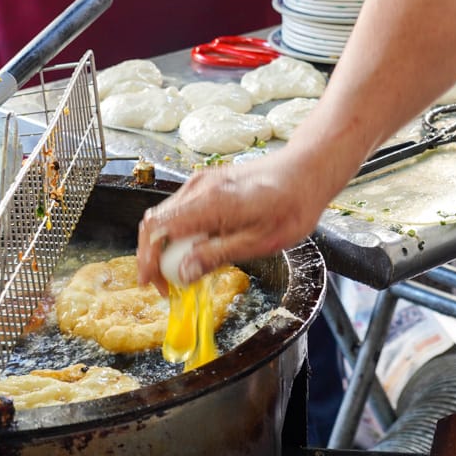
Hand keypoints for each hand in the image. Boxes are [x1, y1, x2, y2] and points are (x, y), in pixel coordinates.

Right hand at [137, 148, 330, 295]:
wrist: (306, 169)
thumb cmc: (292, 203)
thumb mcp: (260, 241)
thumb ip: (217, 255)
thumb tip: (183, 272)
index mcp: (211, 201)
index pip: (158, 229)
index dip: (148, 260)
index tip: (153, 284)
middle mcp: (200, 187)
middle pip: (155, 222)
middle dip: (154, 257)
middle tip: (168, 285)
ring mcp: (202, 181)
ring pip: (166, 216)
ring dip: (167, 246)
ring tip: (183, 271)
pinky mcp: (208, 182)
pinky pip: (182, 209)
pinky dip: (179, 232)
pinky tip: (196, 249)